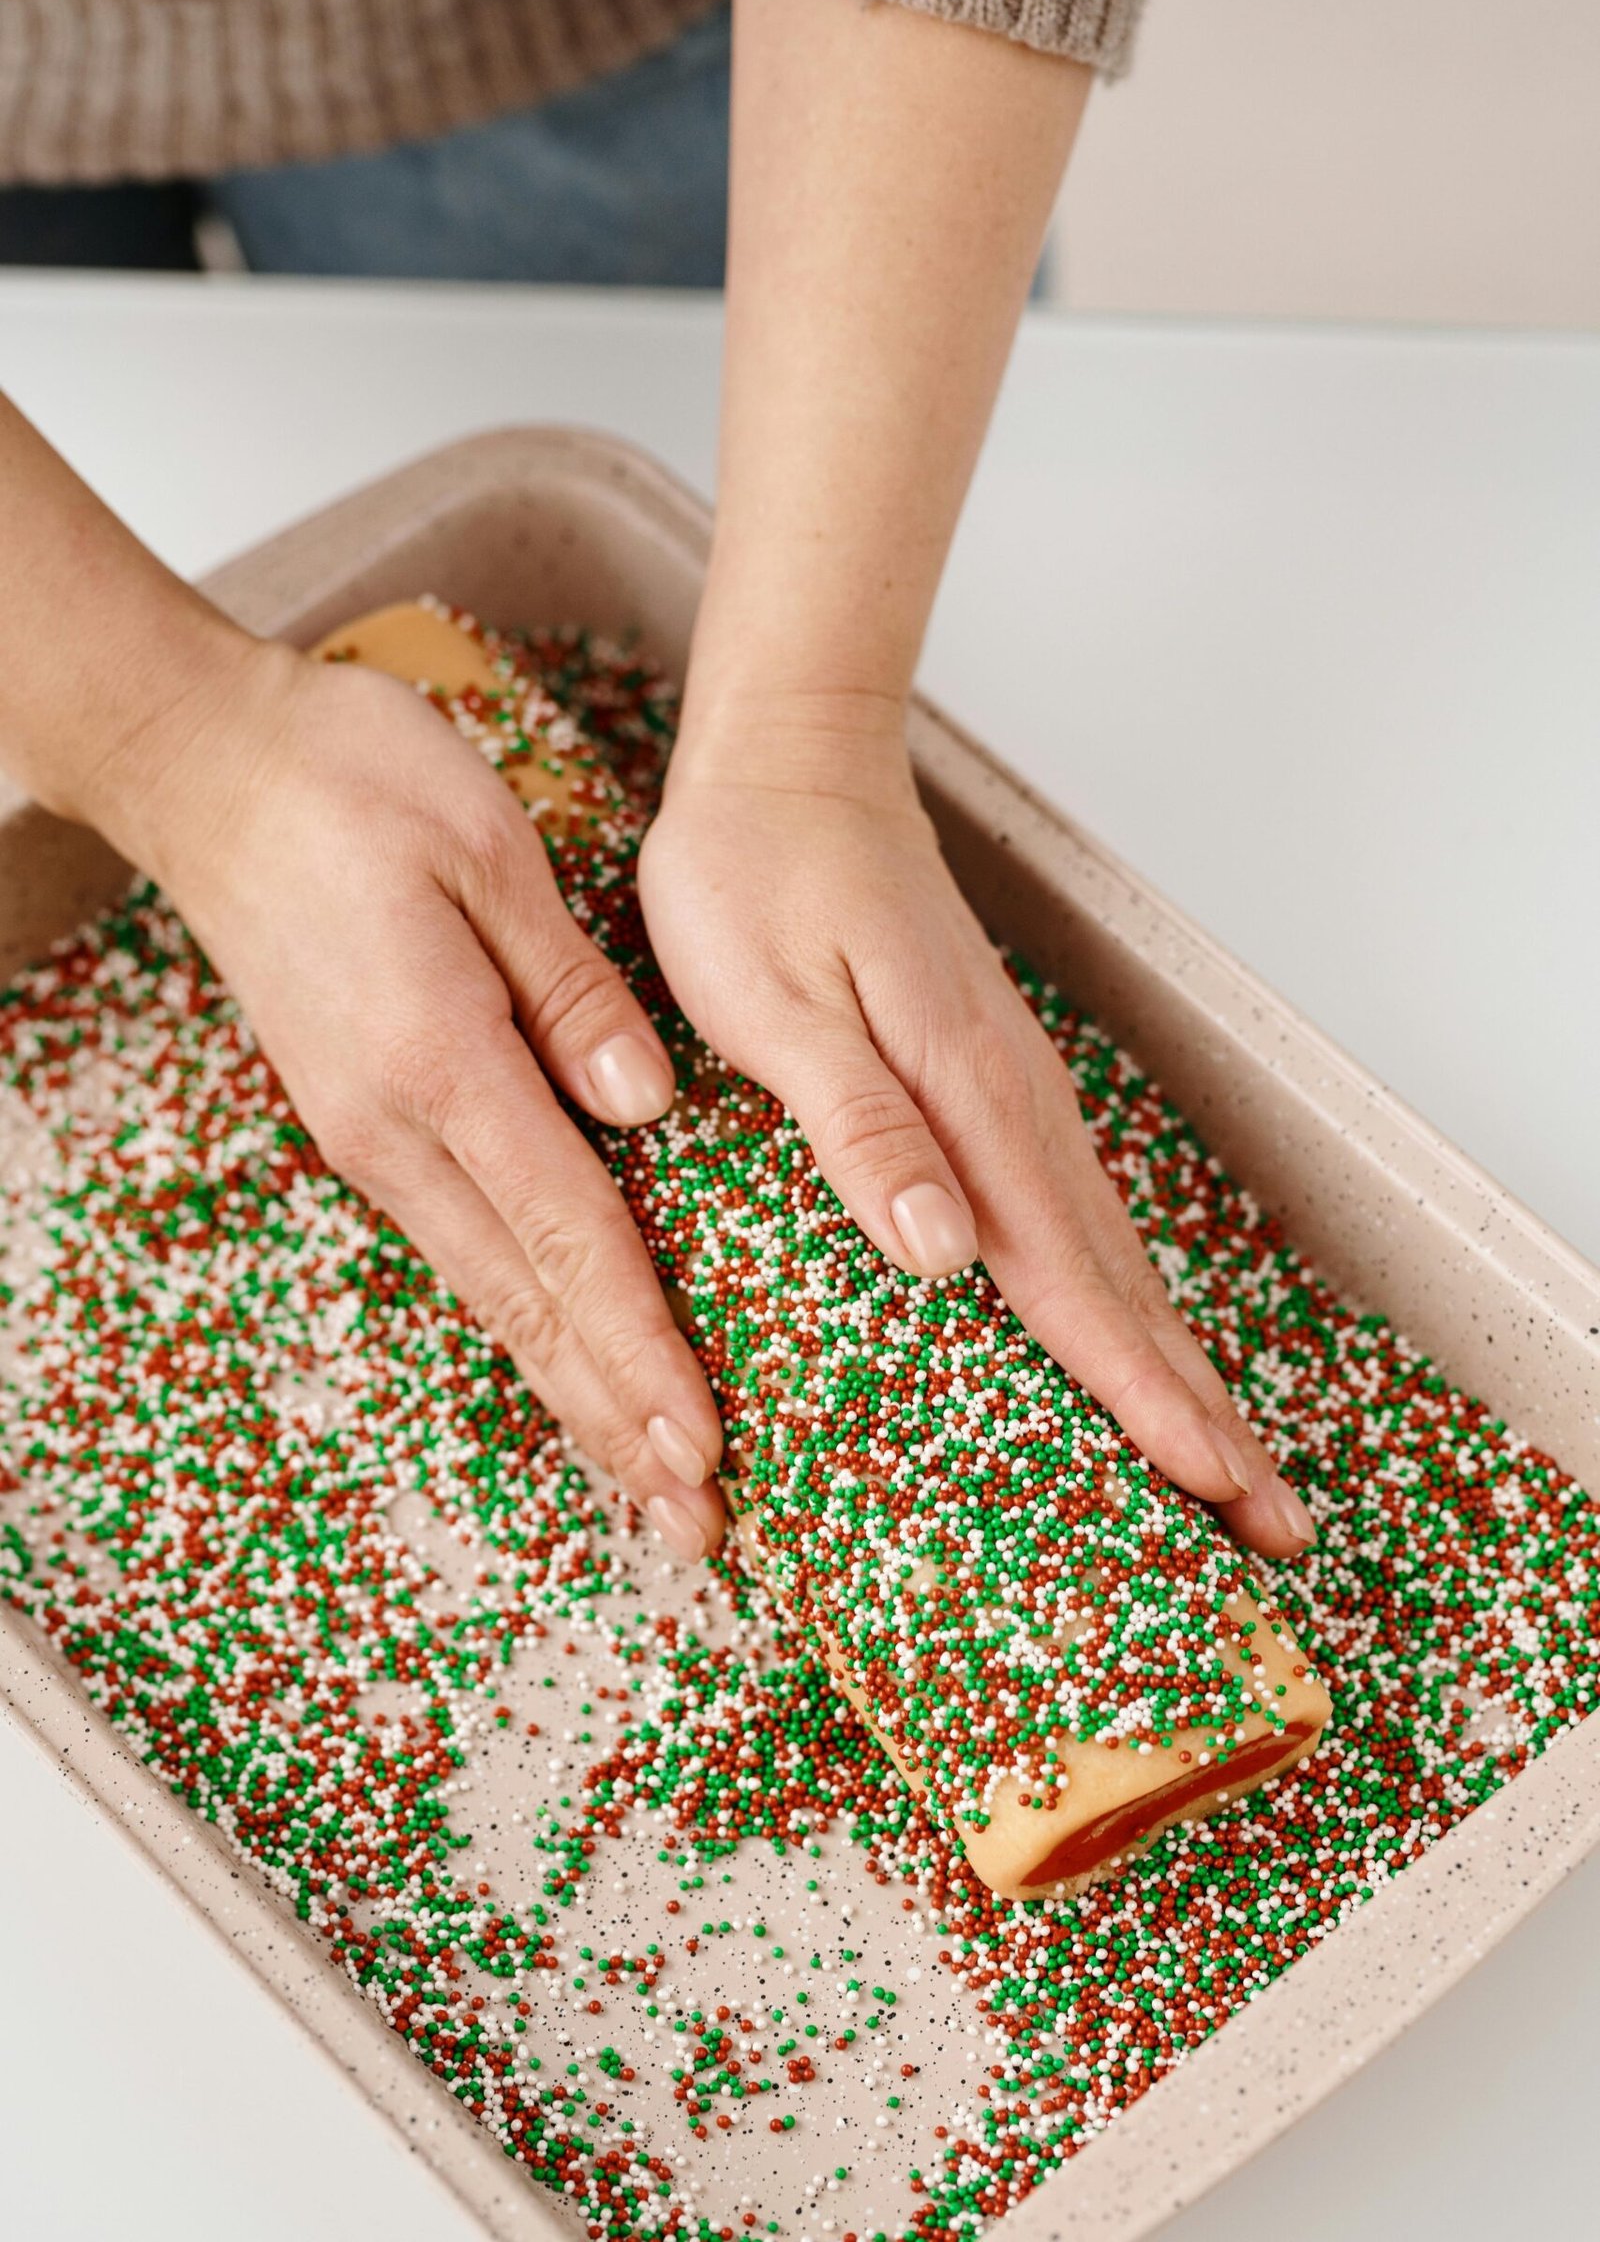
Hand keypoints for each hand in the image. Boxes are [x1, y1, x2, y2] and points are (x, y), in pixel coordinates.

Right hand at [121, 639, 725, 1559]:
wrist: (210, 768)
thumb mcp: (486, 849)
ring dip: (574, 1393)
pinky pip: (463, 1249)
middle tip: (697, 1528)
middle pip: (528, 1304)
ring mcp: (371, 1136)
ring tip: (648, 1488)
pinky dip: (529, 1322)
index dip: (639, 1350)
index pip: (567, 1237)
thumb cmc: (352, 782)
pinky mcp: (365, 1121)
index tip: (700, 1446)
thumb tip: (644, 1105)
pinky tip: (570, 1362)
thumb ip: (569, 986)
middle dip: (615, 1421)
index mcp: (439, 1063)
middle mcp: (395, 1129)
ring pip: (492, 1294)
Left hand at [639, 711, 1314, 1558]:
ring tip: (1221, 1463)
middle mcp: (1017, 1106)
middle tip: (1266, 1529)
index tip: (1212, 1491)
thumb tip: (945, 1257)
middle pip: (1125, 1286)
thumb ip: (859, 1129)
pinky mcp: (990, 1082)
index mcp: (970, 1101)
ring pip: (1110, 1255)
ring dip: (1169, 1365)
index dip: (1142, 1397)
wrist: (793, 766)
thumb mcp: (776, 1006)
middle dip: (1195, 1413)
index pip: (1072, 1282)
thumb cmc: (760, 880)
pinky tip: (1114, 1334)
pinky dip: (1113, 1297)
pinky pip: (1071, 1216)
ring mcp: (1014, 1092)